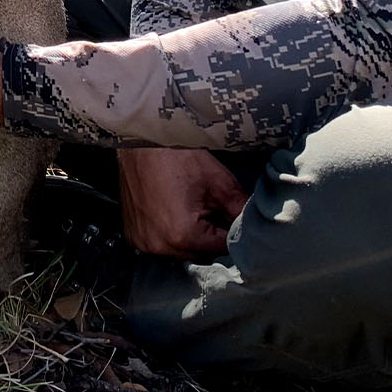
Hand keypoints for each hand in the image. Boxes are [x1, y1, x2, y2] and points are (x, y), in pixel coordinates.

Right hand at [117, 147, 245, 258]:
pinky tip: (171, 209)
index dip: (231, 231)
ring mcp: (143, 241)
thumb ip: (241, 210)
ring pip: (181, 250)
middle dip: (211, 234)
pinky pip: (161, 243)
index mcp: (183, 235)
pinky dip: (169, 232)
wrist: (141, 138)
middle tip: (210, 206)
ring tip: (189, 205)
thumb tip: (257, 227)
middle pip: (201, 253)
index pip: (222, 248)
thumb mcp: (218, 181)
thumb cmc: (176, 155)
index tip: (230, 215)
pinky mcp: (133, 234)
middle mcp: (159, 245)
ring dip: (190, 235)